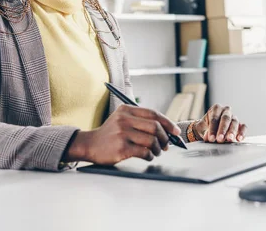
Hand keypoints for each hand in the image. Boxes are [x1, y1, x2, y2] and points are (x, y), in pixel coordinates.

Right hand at [64, 105, 180, 164]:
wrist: (90, 145)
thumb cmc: (110, 134)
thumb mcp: (122, 120)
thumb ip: (140, 121)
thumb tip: (167, 131)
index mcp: (126, 110)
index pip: (153, 113)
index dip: (168, 123)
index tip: (175, 132)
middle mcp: (124, 119)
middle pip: (155, 126)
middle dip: (165, 138)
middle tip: (166, 145)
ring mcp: (122, 133)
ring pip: (152, 140)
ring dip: (158, 149)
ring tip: (156, 152)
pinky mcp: (121, 148)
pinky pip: (144, 152)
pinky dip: (150, 156)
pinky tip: (148, 156)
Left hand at [191, 104, 246, 142]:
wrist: (210, 130)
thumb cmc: (206, 127)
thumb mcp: (202, 128)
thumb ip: (205, 132)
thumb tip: (208, 137)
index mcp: (216, 108)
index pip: (214, 118)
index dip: (212, 129)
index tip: (211, 138)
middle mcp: (226, 111)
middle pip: (225, 119)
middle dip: (222, 129)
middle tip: (220, 139)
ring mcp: (234, 117)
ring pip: (234, 122)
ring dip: (232, 132)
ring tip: (229, 139)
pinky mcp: (240, 125)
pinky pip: (243, 127)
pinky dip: (242, 133)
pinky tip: (239, 139)